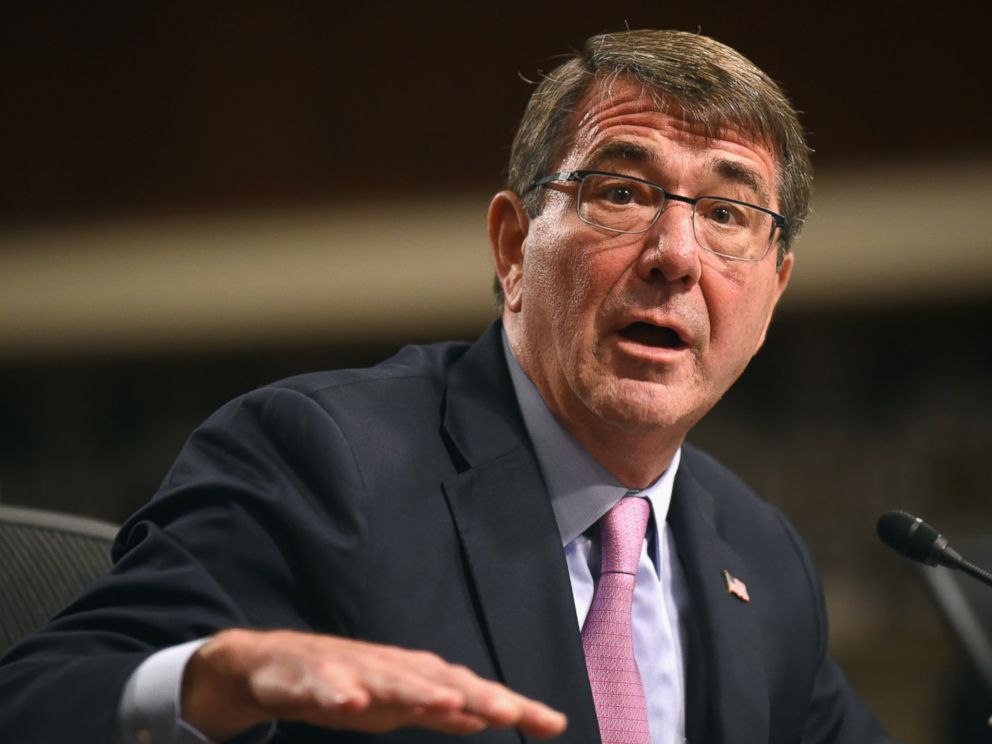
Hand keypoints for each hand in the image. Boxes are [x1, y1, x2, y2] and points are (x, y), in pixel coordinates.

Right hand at [180, 629, 567, 740]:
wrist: (273, 664)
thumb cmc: (348, 683)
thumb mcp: (401, 704)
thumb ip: (442, 711)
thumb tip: (484, 718)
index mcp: (417, 677)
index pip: (473, 691)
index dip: (512, 706)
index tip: (553, 723)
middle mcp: (392, 667)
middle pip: (440, 681)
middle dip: (476, 696)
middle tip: (512, 713)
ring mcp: (351, 668)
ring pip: (388, 678)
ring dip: (416, 690)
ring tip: (447, 703)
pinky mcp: (308, 676)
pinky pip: (323, 686)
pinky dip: (338, 692)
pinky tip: (350, 703)